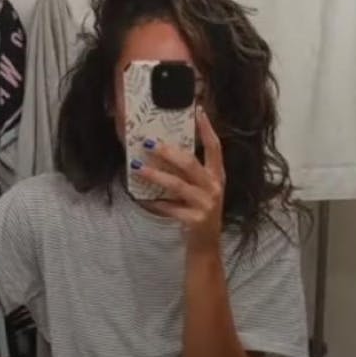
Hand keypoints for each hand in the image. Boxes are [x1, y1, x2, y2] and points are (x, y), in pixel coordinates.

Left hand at [132, 107, 225, 251]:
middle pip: (190, 164)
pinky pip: (169, 207)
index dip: (207, 129)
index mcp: (218, 176)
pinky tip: (141, 197)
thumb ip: (189, 172)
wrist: (206, 245)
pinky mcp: (194, 220)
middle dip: (168, 152)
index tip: (198, 110)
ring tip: (138, 167)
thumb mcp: (201, 189)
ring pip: (177, 185)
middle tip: (149, 143)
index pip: (215, 147)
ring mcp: (206, 204)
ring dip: (155, 174)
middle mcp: (215, 187)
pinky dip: (154, 202)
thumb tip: (163, 149)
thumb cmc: (199, 211)